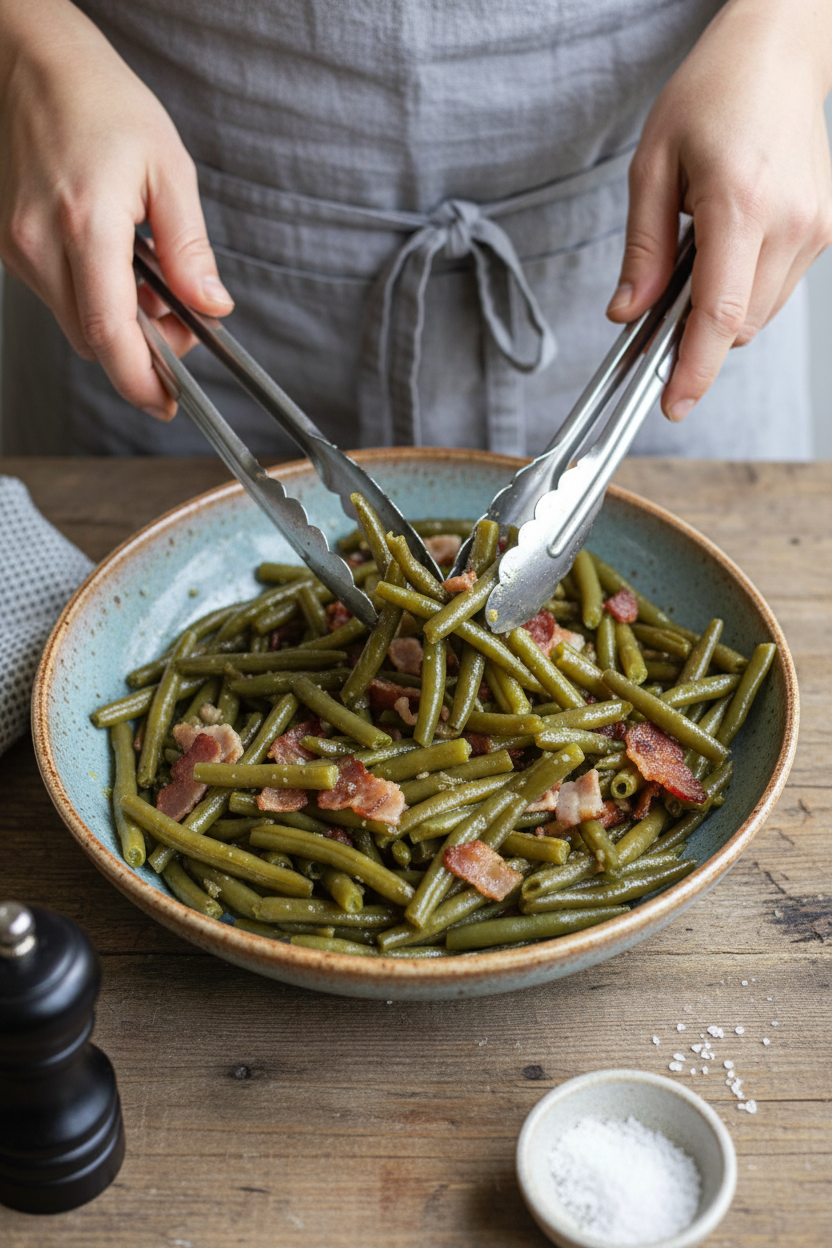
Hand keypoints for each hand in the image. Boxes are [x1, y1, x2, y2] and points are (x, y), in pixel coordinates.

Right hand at [0, 0, 232, 419]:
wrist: (31, 61)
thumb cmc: (101, 102)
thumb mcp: (168, 170)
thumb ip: (190, 249)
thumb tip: (211, 307)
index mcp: (86, 225)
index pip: (110, 333)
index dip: (141, 380)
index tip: (168, 402)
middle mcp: (41, 244)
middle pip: (94, 340)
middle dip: (142, 352)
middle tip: (180, 327)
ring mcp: (18, 248)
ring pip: (76, 322)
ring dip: (120, 325)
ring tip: (153, 285)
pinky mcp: (10, 246)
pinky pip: (59, 297)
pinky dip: (95, 299)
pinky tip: (119, 268)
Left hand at [606, 0, 831, 420]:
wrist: (779, 53)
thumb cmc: (713, 94)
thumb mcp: (652, 166)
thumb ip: (641, 250)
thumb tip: (625, 315)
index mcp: (740, 203)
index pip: (720, 315)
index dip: (694, 370)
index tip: (674, 404)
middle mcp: (789, 222)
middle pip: (739, 326)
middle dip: (697, 334)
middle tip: (661, 302)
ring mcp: (815, 228)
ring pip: (760, 314)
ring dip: (722, 310)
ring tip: (700, 252)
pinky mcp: (825, 230)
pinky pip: (777, 288)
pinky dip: (745, 287)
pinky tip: (729, 245)